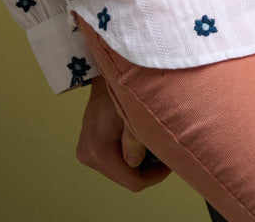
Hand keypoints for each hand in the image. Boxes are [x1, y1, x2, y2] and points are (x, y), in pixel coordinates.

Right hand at [76, 76, 170, 190]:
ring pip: (120, 172)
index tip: (170, 161)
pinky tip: (137, 142)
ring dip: (137, 163)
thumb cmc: (124, 87)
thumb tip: (135, 163)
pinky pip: (113, 163)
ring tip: (151, 145)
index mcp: (98, 150)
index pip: (133, 182)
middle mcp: (87, 155)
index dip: (155, 176)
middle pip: (126, 178)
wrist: (107, 72)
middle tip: (163, 151)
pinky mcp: (86, 149)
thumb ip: (135, 138)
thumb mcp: (133, 111)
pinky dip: (127, 156)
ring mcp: (85, 153)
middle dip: (147, 169)